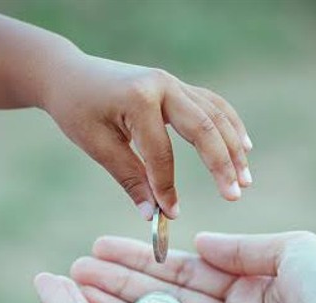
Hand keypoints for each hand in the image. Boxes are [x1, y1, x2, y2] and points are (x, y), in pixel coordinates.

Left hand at [39, 51, 252, 219]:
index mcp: (139, 99)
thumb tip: (152, 214)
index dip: (167, 186)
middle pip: (203, 128)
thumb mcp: (97, 145)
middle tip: (235, 195)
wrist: (70, 75)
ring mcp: (173, 82)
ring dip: (233, 147)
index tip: (172, 213)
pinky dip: (229, 126)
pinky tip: (244, 146)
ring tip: (245, 179)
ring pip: (214, 116)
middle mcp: (163, 85)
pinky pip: (212, 105)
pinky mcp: (177, 86)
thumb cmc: (77, 110)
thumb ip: (129, 178)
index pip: (161, 152)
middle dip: (221, 164)